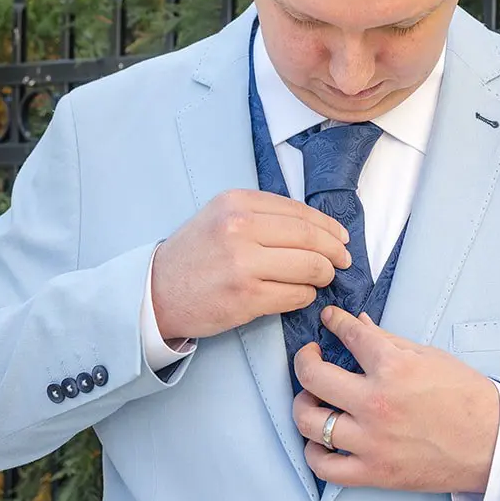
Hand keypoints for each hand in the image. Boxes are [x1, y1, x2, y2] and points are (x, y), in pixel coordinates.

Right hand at [151, 190, 351, 339]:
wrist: (156, 291)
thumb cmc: (194, 255)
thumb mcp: (220, 217)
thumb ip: (262, 215)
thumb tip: (316, 228)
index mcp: (236, 203)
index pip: (299, 211)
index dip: (328, 226)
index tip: (341, 237)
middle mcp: (240, 228)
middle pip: (310, 237)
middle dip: (335, 251)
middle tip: (343, 260)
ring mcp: (243, 264)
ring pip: (310, 266)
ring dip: (323, 274)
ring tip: (322, 278)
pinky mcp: (247, 297)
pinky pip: (296, 294)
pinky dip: (306, 295)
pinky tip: (300, 294)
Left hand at [291, 305, 499, 494]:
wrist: (493, 443)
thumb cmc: (467, 397)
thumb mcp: (430, 357)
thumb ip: (388, 340)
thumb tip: (359, 323)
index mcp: (394, 368)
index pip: (349, 335)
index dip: (335, 322)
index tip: (330, 320)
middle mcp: (376, 403)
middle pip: (313, 377)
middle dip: (304, 360)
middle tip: (310, 358)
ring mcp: (371, 441)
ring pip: (310, 422)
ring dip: (303, 405)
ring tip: (312, 399)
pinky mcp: (374, 473)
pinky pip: (324, 466)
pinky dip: (314, 452)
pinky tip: (320, 439)